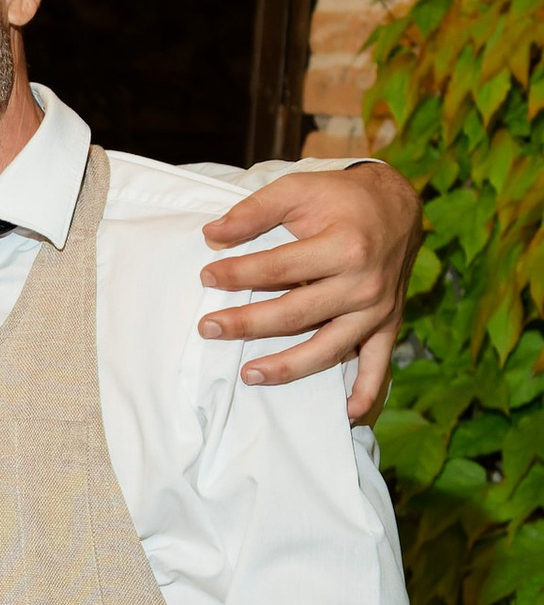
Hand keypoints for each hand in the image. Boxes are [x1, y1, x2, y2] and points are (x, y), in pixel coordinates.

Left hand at [199, 159, 421, 422]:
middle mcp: (364, 284)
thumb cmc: (341, 198)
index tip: (206, 276)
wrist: (398, 206)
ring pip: (328, 348)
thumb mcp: (298, 189)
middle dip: (247, 324)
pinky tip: (347, 415)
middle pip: (296, 314)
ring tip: (250, 374)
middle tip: (208, 328)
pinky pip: (379, 365)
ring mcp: (377, 310)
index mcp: (344, 247)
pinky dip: (367, 392)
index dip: (238, 274)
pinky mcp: (388, 324)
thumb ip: (255, 211)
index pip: (278, 269)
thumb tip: (212, 234)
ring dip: (289, 367)